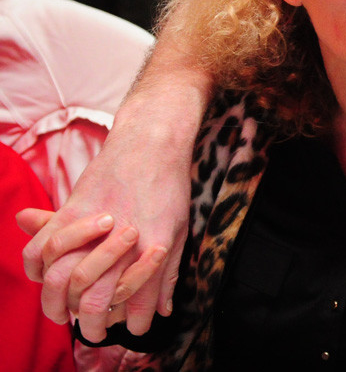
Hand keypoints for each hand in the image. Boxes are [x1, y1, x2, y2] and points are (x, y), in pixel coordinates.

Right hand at [20, 122, 189, 339]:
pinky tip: (46, 276)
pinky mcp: (70, 210)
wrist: (151, 142)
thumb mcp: (178, 229)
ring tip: (64, 310)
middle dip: (93, 323)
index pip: (136, 304)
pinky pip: (40, 249)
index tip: (130, 330)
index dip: (132, 323)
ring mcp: (92, 227)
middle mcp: (121, 243)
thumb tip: (163, 311)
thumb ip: (166, 273)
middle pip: (93, 300)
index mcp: (153, 250)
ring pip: (62, 280)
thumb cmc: (169, 185)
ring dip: (60, 302)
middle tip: (92, 329)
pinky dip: (38, 269)